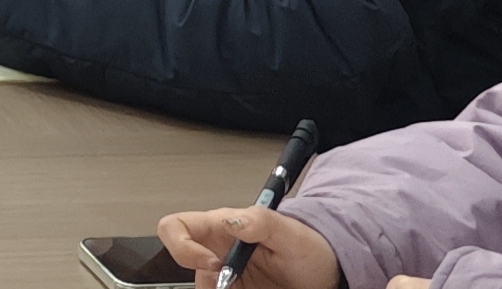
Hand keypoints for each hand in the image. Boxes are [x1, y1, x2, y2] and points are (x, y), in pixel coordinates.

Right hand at [155, 204, 345, 288]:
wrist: (325, 272)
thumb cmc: (308, 246)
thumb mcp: (291, 233)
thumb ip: (262, 222)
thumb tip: (232, 219)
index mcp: (220, 227)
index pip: (176, 227)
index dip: (183, 246)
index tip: (214, 265)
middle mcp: (215, 252)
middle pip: (184, 269)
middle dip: (207, 285)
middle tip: (234, 287)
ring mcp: (224, 277)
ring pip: (205, 287)